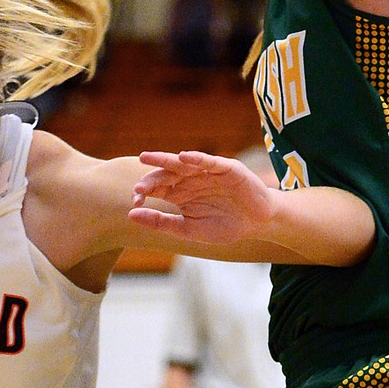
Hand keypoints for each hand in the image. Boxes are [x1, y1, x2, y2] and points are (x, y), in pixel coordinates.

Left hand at [129, 150, 275, 245]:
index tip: (134, 201)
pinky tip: (183, 157)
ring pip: (182, 163)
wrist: (257, 223)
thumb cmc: (224, 226)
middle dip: (150, 179)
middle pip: (165, 174)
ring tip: (147, 157)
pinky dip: (197, 158)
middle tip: (138, 188)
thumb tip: (131, 214)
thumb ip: (161, 222)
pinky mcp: (226, 168)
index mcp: (180, 194)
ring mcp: (207, 172)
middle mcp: (190, 180)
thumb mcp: (189, 229)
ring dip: (165, 161)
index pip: (156, 187)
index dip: (143, 191)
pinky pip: (209, 161)